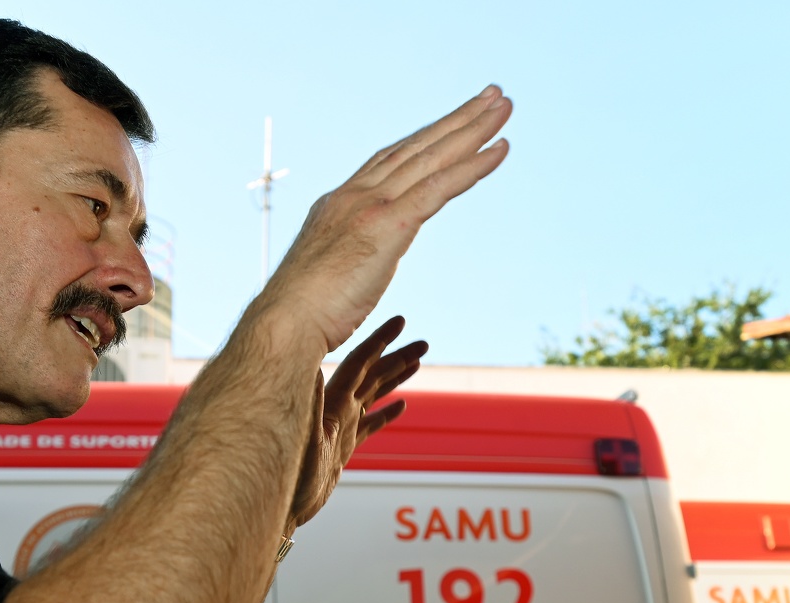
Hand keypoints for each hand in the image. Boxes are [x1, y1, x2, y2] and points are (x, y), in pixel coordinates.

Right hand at [265, 86, 510, 352]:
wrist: (286, 320)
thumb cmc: (300, 313)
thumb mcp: (326, 273)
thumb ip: (349, 257)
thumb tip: (361, 264)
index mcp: (339, 203)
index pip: (389, 161)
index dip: (423, 139)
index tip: (450, 124)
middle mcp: (355, 194)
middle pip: (414, 147)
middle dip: (456, 120)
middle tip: (492, 96)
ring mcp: (370, 205)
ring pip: (431, 157)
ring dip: (472, 129)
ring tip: (504, 106)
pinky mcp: (387, 224)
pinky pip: (439, 187)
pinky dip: (472, 166)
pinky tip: (500, 149)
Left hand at [290, 316, 428, 527]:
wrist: (280, 505)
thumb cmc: (288, 475)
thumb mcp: (305, 440)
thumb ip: (310, 404)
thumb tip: (314, 365)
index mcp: (333, 403)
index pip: (360, 363)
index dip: (379, 341)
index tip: (400, 322)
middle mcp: (337, 410)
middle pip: (372, 376)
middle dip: (397, 357)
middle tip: (424, 344)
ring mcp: (341, 427)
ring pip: (372, 395)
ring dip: (394, 378)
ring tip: (417, 362)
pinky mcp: (342, 448)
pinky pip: (369, 425)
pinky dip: (385, 413)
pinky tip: (400, 405)